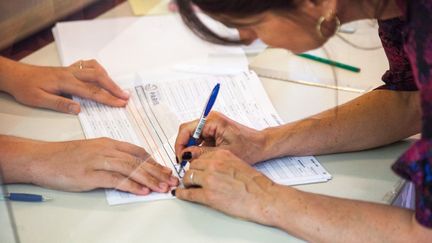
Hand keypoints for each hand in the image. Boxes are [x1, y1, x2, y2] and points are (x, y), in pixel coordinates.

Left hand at [0, 58, 128, 113]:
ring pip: (95, 69)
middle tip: (127, 97)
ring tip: (118, 89)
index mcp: (65, 82)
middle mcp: (71, 73)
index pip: (92, 92)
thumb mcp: (39, 100)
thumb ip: (60, 104)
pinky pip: (88, 65)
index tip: (121, 103)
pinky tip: (102, 76)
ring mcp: (70, 69)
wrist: (16, 75)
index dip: (108, 98)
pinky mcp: (69, 69)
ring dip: (109, 79)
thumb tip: (79, 109)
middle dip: (114, 88)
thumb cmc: (26, 88)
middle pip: (99, 78)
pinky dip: (98, 69)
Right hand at [1, 136, 178, 194]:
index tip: (165, 170)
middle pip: (138, 160)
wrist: (42, 158)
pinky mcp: (90, 174)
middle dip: (157, 171)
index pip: (137, 151)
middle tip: (171, 180)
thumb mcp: (93, 150)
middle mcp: (106, 150)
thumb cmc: (66, 156)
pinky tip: (142, 191)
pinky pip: (116, 180)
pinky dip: (131, 185)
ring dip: (149, 179)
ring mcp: (98, 161)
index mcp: (108, 143)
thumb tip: (130, 167)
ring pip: (131, 169)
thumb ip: (111, 156)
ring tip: (162, 187)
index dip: (154, 161)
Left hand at [174, 149, 279, 225]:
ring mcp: (210, 180)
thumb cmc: (255, 183)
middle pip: (192, 165)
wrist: (264, 197)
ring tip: (188, 186)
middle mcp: (214, 164)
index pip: (200, 154)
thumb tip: (212, 167)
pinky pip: (188, 193)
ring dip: (187, 182)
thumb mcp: (238, 163)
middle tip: (190, 177)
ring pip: (188, 177)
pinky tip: (180, 194)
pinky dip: (182, 194)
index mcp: (222, 154)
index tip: (193, 165)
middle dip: (191, 171)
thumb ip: (223, 162)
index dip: (196, 162)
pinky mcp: (208, 195)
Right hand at [175, 111, 267, 164]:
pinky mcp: (214, 131)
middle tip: (183, 162)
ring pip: (192, 137)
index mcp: (212, 121)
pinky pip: (200, 139)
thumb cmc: (249, 147)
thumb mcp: (223, 153)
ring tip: (193, 162)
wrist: (261, 145)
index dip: (180, 144)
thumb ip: (202, 154)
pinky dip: (198, 149)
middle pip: (187, 132)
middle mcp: (210, 120)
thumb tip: (185, 155)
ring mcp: (211, 125)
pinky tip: (201, 159)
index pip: (186, 129)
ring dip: (191, 149)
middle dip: (184, 147)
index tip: (180, 157)